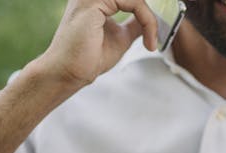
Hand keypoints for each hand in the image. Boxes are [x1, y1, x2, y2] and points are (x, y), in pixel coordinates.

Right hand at [37, 0, 158, 88]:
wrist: (70, 72)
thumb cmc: (88, 58)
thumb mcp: (121, 37)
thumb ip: (134, 24)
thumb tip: (149, 20)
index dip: (147, 11)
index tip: (155, 34)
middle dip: (150, 13)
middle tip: (156, 34)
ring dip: (150, 19)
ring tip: (150, 41)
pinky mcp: (94, 0)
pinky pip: (134, 1)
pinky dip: (147, 21)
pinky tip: (147, 40)